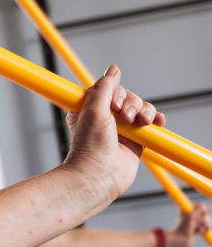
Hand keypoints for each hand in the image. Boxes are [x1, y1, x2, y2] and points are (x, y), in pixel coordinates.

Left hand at [63, 65, 164, 201]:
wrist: (98, 176)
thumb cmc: (90, 147)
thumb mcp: (93, 110)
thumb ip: (104, 88)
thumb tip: (113, 69)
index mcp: (89, 108)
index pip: (109, 88)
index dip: (115, 93)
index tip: (111, 104)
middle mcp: (105, 117)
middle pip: (127, 96)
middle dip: (130, 103)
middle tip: (124, 117)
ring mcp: (121, 128)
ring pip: (140, 108)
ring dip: (144, 111)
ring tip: (139, 122)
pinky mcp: (136, 139)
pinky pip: (150, 123)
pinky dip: (156, 120)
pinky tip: (157, 123)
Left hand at [167, 203, 211, 246]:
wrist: (180, 239)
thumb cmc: (183, 228)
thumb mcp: (191, 216)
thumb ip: (201, 210)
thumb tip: (210, 206)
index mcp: (188, 209)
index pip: (201, 205)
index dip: (203, 211)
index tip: (198, 217)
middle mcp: (192, 214)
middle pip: (205, 213)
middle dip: (204, 220)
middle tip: (198, 224)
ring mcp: (195, 221)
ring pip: (207, 220)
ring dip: (206, 225)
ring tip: (200, 230)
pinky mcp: (198, 227)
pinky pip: (207, 225)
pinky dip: (206, 228)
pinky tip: (201, 231)